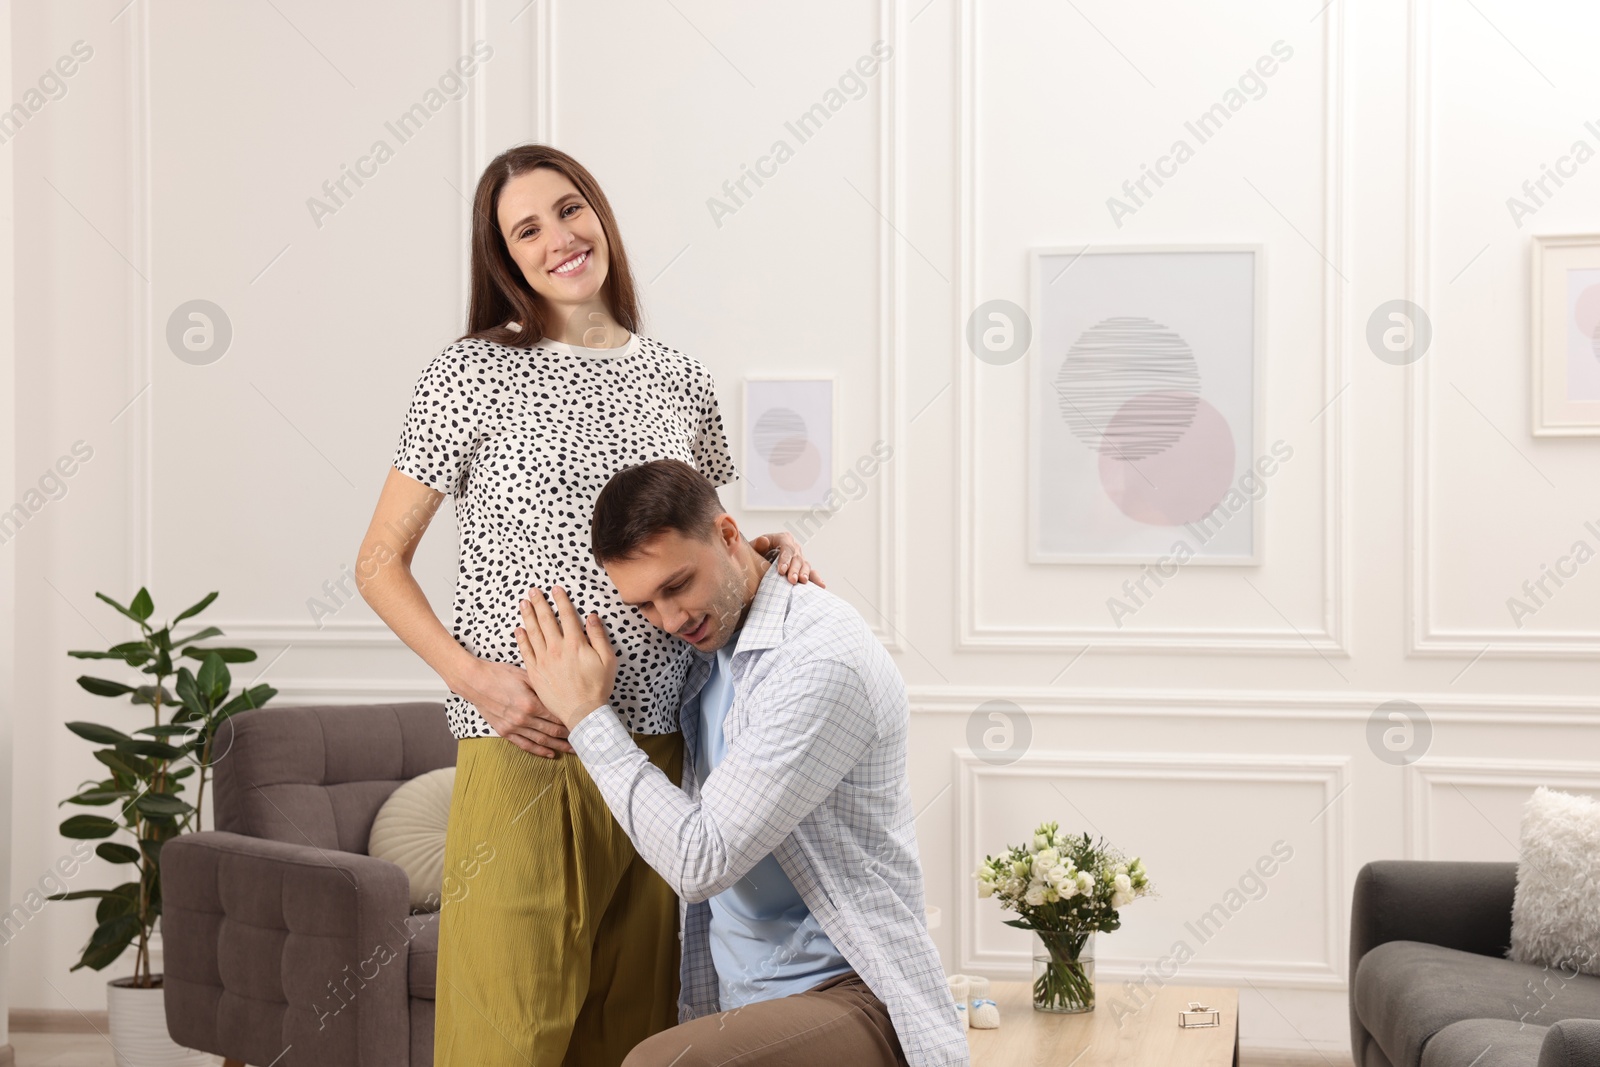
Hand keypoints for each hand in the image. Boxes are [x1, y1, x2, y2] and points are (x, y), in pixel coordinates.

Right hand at [451, 658, 574, 758]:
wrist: (474, 681)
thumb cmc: (499, 674)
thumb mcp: (525, 675)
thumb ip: (543, 685)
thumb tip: (564, 690)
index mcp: (531, 703)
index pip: (558, 715)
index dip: (573, 720)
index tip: (586, 724)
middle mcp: (524, 718)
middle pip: (553, 730)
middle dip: (570, 736)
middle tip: (586, 740)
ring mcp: (514, 727)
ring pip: (541, 741)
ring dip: (558, 747)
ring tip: (574, 751)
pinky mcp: (505, 731)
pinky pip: (524, 745)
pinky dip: (539, 751)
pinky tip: (550, 754)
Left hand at [514, 584, 618, 731]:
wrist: (582, 712)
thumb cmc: (598, 687)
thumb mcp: (608, 660)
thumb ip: (599, 636)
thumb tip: (592, 617)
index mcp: (575, 644)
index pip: (566, 615)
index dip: (561, 600)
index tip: (556, 588)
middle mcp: (557, 649)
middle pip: (546, 620)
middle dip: (539, 603)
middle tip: (532, 591)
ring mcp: (544, 661)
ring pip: (533, 633)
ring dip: (528, 616)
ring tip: (523, 604)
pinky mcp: (535, 672)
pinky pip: (525, 652)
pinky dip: (521, 639)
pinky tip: (518, 629)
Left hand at [751, 532, 823, 587]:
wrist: (756, 562)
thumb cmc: (754, 554)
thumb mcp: (752, 547)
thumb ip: (757, 544)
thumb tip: (763, 540)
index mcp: (782, 539)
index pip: (786, 547)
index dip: (785, 558)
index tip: (781, 571)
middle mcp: (793, 547)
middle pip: (797, 557)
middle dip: (795, 569)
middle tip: (792, 580)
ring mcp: (799, 558)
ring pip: (805, 565)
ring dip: (805, 574)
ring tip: (803, 582)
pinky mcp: (802, 569)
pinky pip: (811, 573)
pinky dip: (816, 579)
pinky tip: (821, 585)